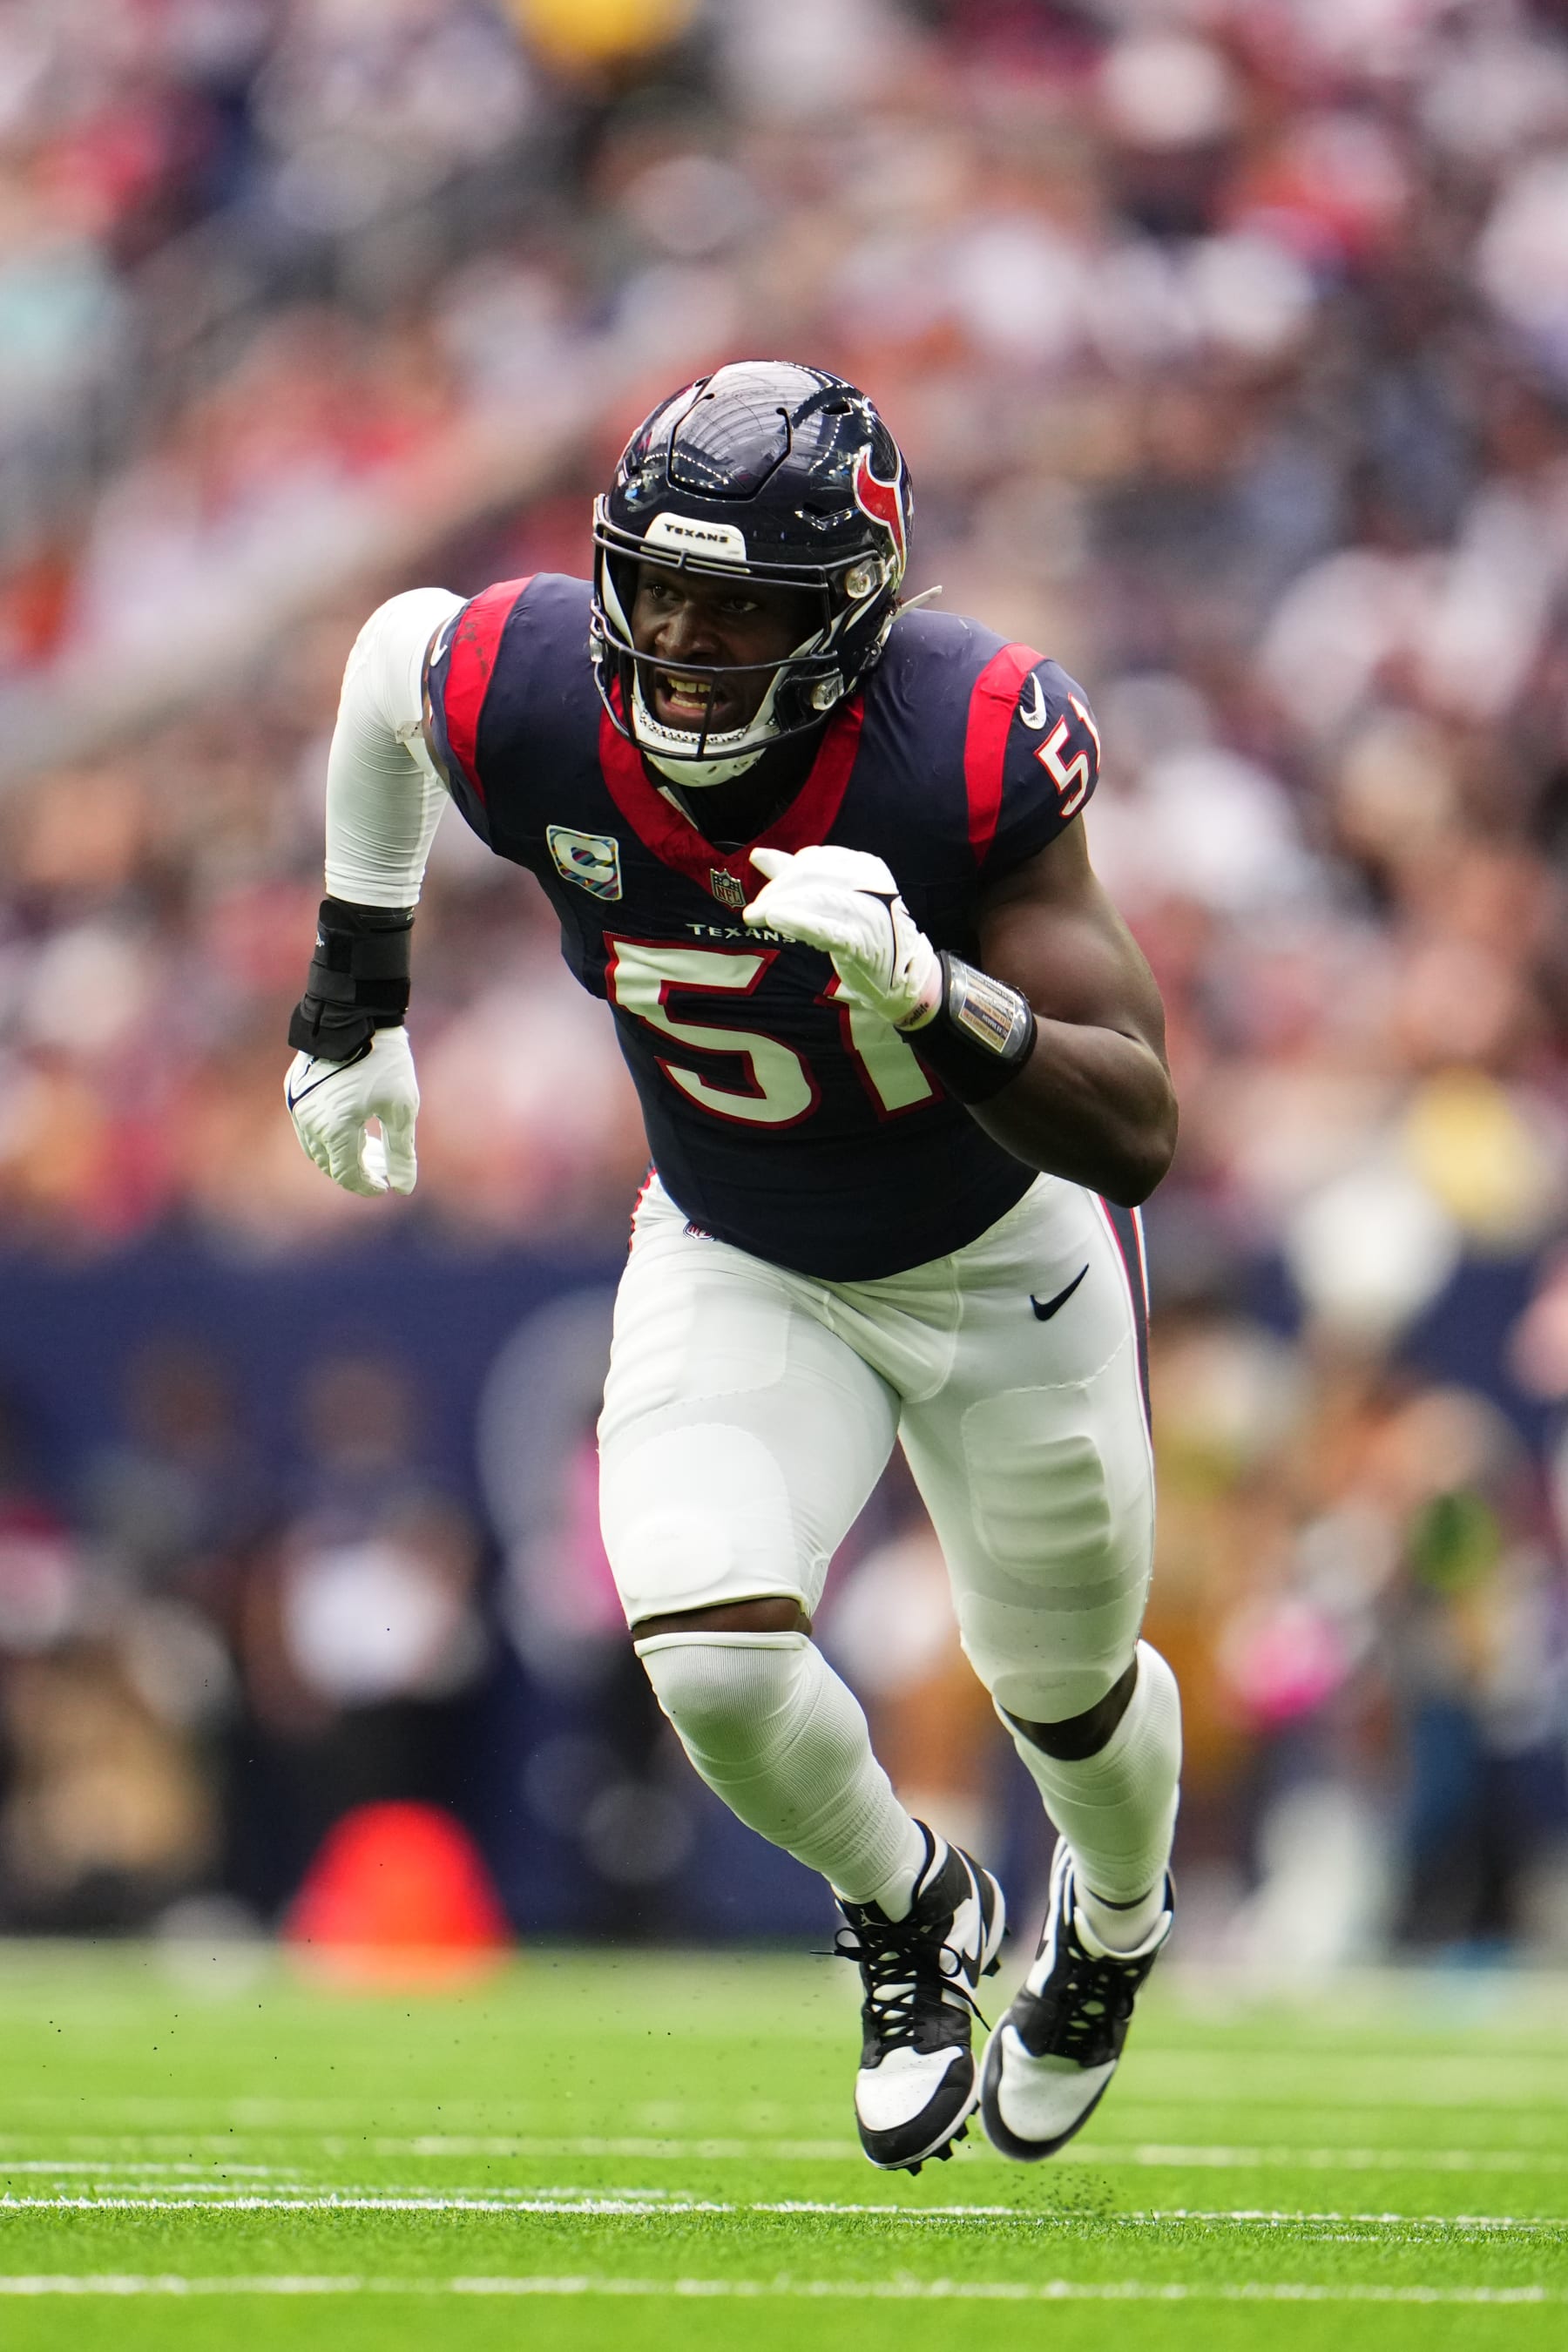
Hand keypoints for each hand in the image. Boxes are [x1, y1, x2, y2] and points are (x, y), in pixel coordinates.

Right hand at [285, 1026, 418, 1196]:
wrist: (355, 1015)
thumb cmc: (384, 1061)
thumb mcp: (401, 1109)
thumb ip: (401, 1152)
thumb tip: (404, 1188)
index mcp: (334, 1129)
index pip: (347, 1174)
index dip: (367, 1185)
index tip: (386, 1186)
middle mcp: (309, 1121)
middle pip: (330, 1163)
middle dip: (357, 1170)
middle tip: (384, 1168)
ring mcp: (298, 1104)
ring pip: (316, 1146)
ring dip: (342, 1154)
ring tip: (372, 1148)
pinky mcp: (295, 1089)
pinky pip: (308, 1125)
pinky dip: (329, 1134)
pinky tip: (354, 1126)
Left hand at [745, 845, 940, 1028]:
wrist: (902, 975)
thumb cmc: (863, 932)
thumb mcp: (835, 898)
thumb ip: (796, 875)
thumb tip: (758, 855)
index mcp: (864, 866)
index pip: (813, 860)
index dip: (782, 875)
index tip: (764, 897)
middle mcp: (870, 884)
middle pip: (811, 875)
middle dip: (776, 891)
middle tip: (752, 912)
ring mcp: (869, 912)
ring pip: (816, 898)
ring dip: (778, 905)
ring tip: (754, 917)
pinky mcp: (863, 942)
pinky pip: (826, 928)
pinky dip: (798, 922)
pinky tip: (775, 920)